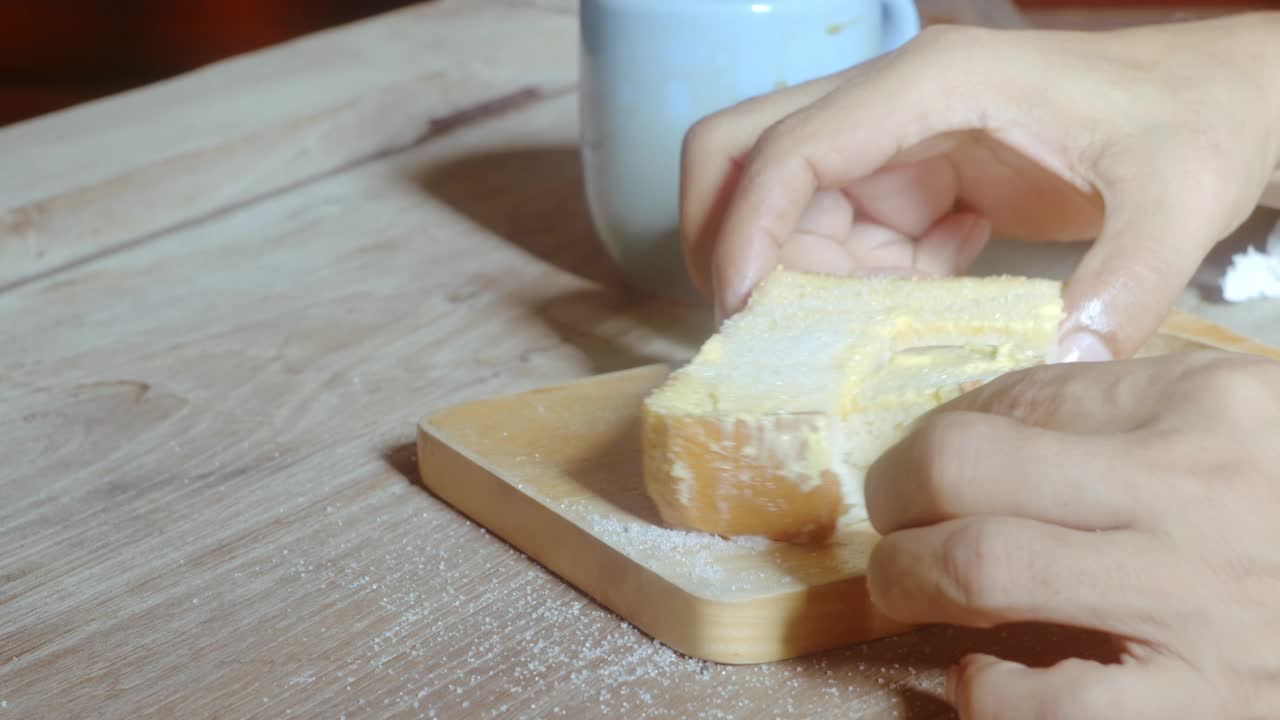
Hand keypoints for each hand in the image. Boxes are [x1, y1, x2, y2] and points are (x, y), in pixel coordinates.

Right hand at [680, 14, 1279, 359]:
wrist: (1215, 101)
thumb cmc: (1195, 123)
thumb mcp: (1178, 200)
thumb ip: (1127, 282)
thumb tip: (1060, 365)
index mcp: (933, 84)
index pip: (793, 146)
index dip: (748, 228)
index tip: (744, 314)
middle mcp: (892, 104)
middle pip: (740, 149)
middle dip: (723, 236)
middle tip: (755, 325)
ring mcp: (893, 143)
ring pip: (783, 206)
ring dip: (802, 276)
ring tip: (875, 325)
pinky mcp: (909, 181)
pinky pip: (839, 236)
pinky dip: (855, 282)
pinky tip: (934, 286)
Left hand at [863, 350, 1279, 718]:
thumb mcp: (1252, 428)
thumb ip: (1137, 409)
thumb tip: (989, 422)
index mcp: (1217, 405)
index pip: (1020, 396)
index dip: (939, 430)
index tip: (920, 463)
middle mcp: (1203, 490)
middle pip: (968, 465)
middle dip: (892, 492)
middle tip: (889, 519)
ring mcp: (1202, 606)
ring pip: (981, 569)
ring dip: (909, 580)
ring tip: (908, 588)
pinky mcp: (1205, 712)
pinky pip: (1044, 704)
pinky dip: (985, 692)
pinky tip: (986, 680)